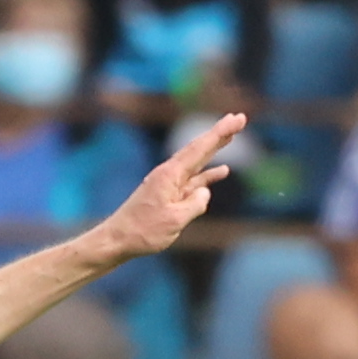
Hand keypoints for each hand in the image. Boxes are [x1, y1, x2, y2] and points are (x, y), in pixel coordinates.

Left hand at [93, 112, 248, 261]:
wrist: (118, 239)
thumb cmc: (143, 232)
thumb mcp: (175, 220)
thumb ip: (195, 204)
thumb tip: (205, 192)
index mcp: (170, 175)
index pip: (200, 148)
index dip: (221, 132)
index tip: (237, 118)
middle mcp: (169, 174)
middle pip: (200, 149)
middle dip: (220, 133)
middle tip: (239, 118)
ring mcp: (169, 183)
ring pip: (198, 162)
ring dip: (215, 149)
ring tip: (232, 137)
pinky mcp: (169, 194)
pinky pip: (194, 180)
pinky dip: (208, 174)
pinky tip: (222, 171)